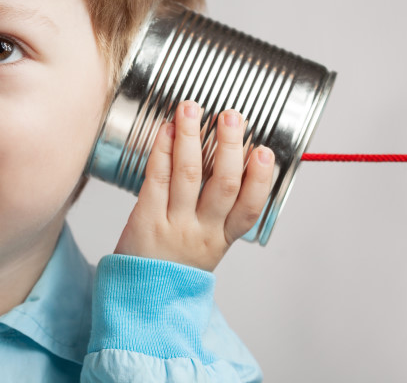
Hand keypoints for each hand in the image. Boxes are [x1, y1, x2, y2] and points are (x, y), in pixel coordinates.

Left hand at [113, 99, 277, 271]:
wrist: (141, 298)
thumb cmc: (176, 265)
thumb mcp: (210, 246)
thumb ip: (223, 211)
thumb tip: (238, 160)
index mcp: (224, 238)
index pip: (250, 207)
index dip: (260, 178)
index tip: (264, 151)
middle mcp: (203, 232)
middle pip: (224, 185)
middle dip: (229, 147)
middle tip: (231, 117)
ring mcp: (174, 225)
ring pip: (188, 176)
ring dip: (191, 137)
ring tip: (192, 109)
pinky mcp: (146, 219)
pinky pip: (156, 179)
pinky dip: (162, 151)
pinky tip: (166, 129)